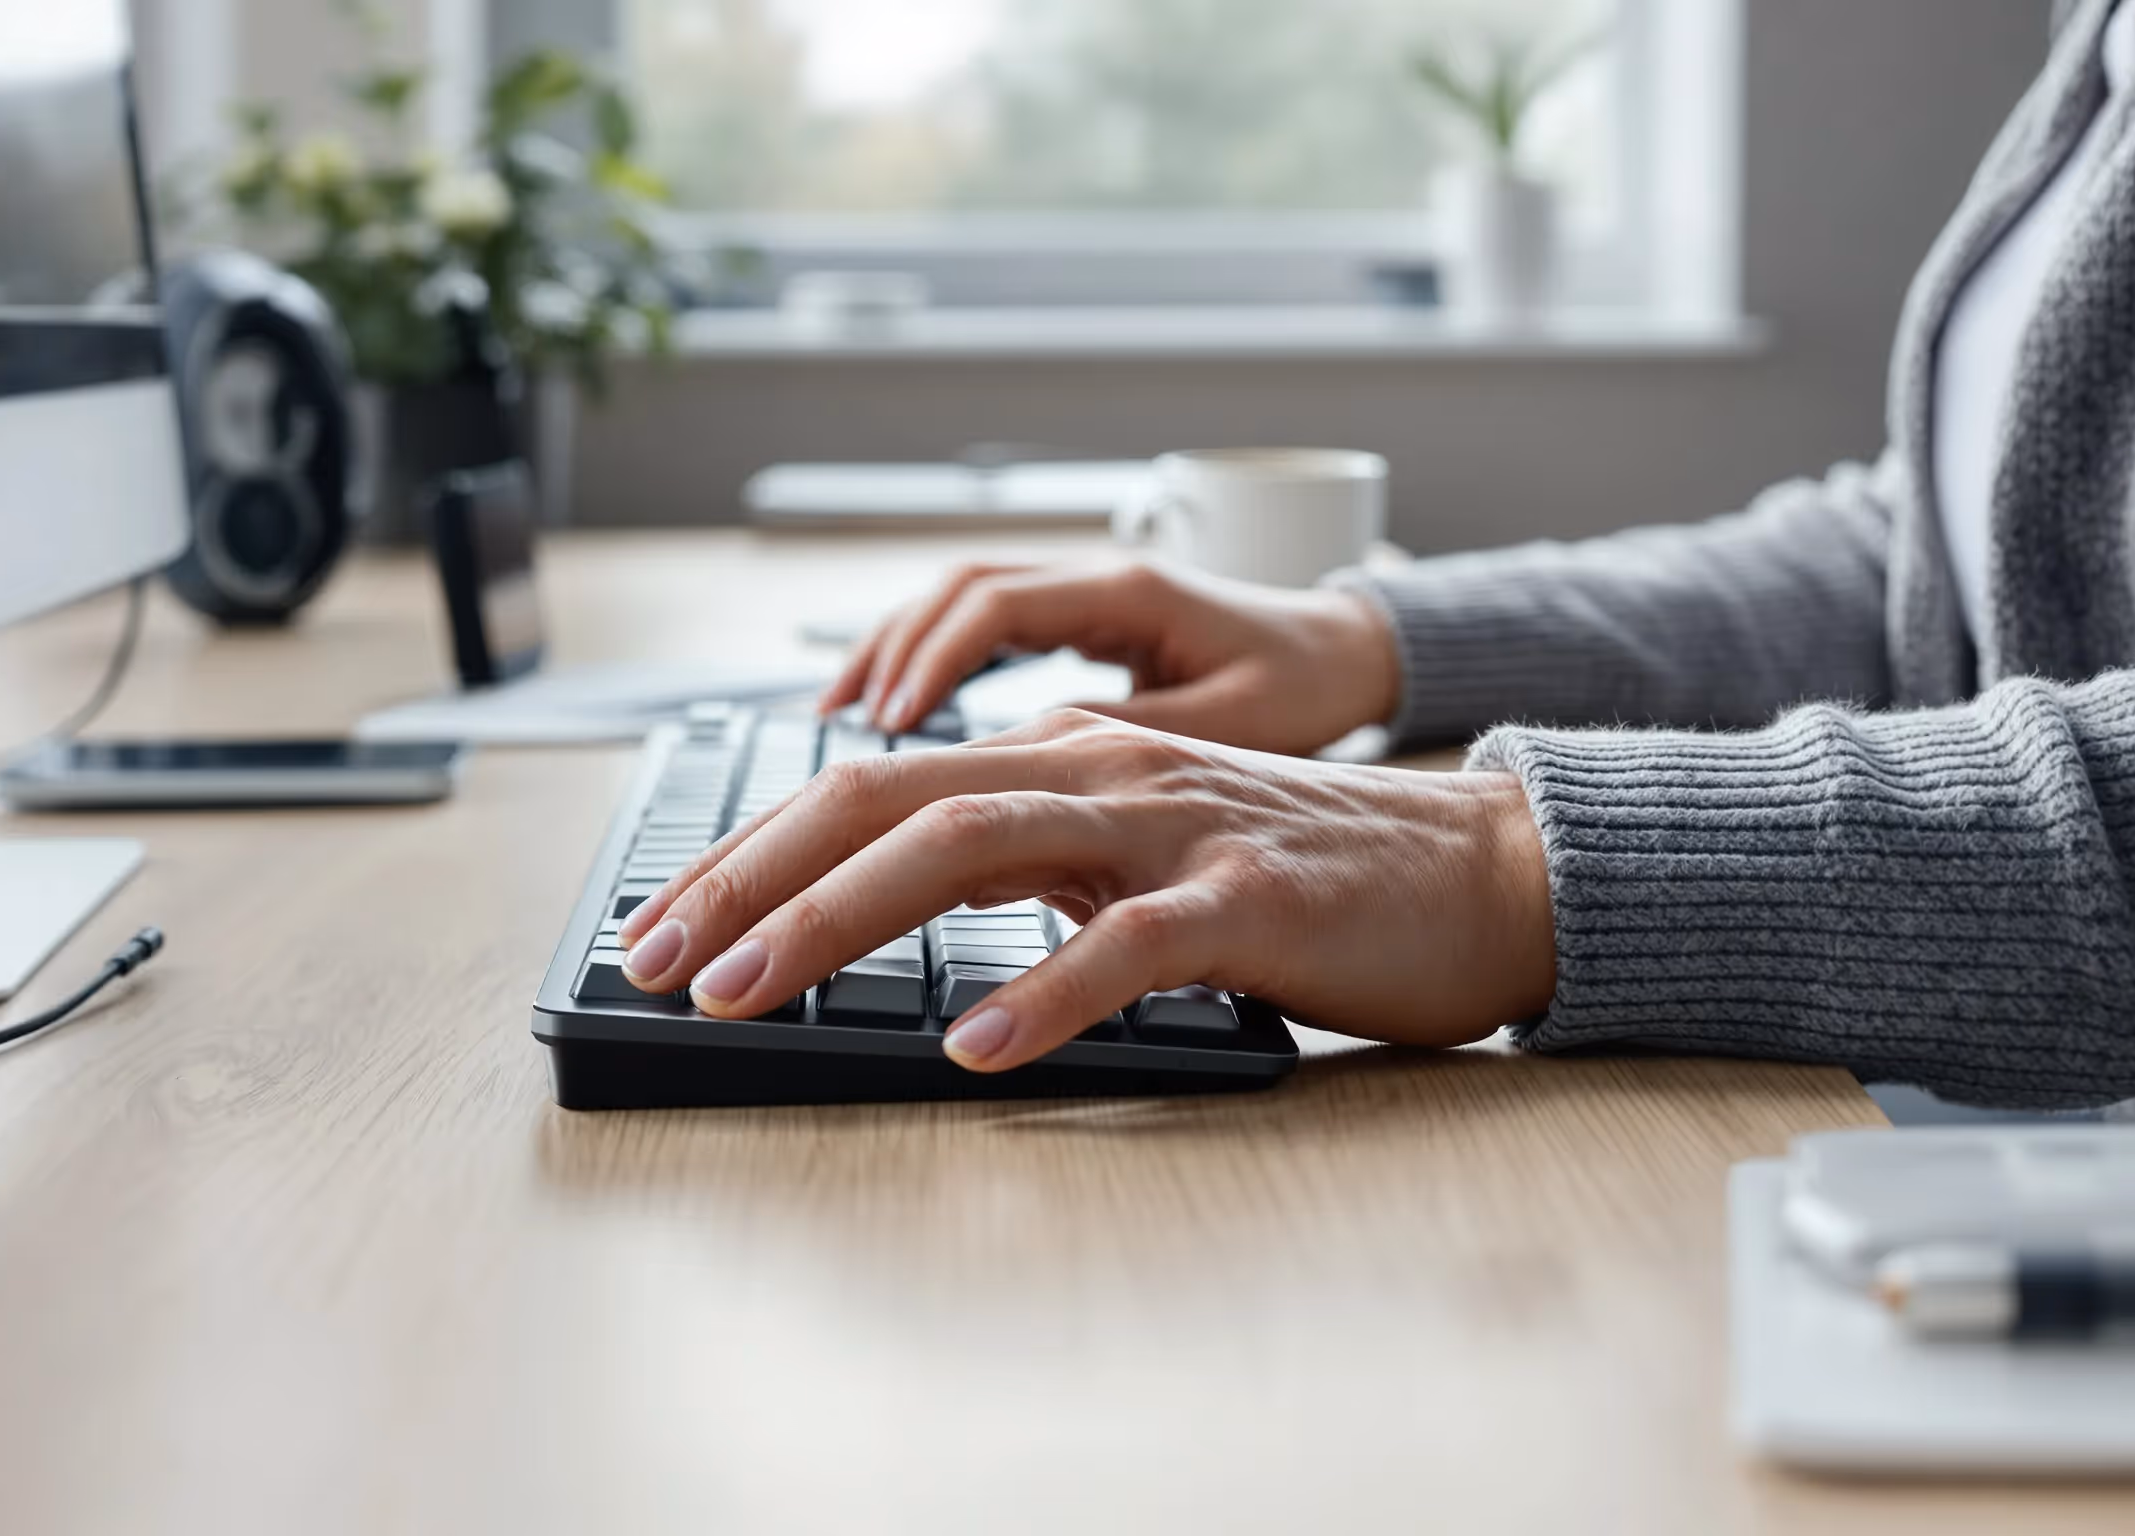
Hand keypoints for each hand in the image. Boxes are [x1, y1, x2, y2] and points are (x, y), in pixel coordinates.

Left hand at [616, 710, 1555, 1072]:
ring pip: (975, 842)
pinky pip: (1128, 942)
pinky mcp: (1249, 899)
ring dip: (841, 919)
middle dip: (753, 878)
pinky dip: (1044, 991)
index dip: (752, 854)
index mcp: (1060, 759)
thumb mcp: (1133, 856)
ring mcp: (1173, 827)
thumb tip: (896, 901)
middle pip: (888, 797)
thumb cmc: (1298, 880)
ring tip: (746, 991)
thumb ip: (1026, 863)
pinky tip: (975, 1046)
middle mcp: (1097, 769)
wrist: (1480, 871)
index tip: (661, 925)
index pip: (870, 787)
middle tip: (654, 958)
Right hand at [818, 562, 1401, 755]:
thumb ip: (1137, 743)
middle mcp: (1093, 578)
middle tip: (844, 723)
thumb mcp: (1229, 727)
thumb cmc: (1303, 689)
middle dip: (886, 653)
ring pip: (957, 599)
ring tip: (841, 718)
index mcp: (1129, 593)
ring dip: (893, 652)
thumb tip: (1039, 780)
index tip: (888, 723)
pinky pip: (980, 624)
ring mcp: (1081, 592)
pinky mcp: (1079, 619)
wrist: (1348, 653)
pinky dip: (928, 661)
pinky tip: (891, 715)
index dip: (934, 660)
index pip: (998, 605)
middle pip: (954, 591)